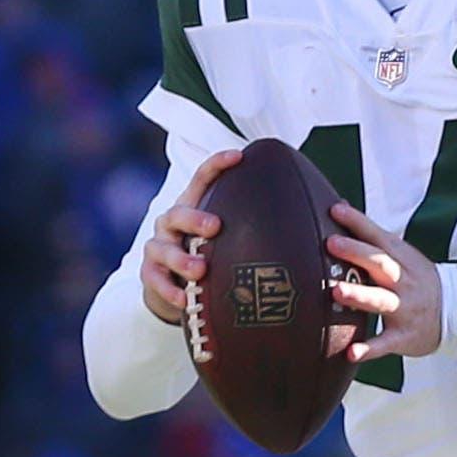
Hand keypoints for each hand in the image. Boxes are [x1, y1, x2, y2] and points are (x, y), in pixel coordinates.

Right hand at [138, 148, 242, 327]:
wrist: (175, 289)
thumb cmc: (209, 257)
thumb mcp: (226, 241)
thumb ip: (251, 231)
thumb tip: (306, 229)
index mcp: (193, 207)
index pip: (202, 179)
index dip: (218, 165)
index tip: (239, 157)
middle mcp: (172, 223)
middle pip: (179, 212)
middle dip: (195, 218)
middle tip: (215, 227)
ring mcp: (159, 247)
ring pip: (163, 248)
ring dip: (182, 260)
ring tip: (200, 271)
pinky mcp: (150, 273)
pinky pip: (156, 279)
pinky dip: (171, 290)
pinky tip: (185, 299)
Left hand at [326, 199, 440, 363]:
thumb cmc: (418, 281)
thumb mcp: (403, 255)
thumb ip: (371, 236)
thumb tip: (339, 206)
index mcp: (402, 259)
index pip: (378, 236)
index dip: (357, 222)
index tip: (335, 210)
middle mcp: (403, 281)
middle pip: (380, 263)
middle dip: (356, 253)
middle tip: (331, 243)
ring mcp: (405, 309)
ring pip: (381, 300)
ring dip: (359, 295)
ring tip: (337, 292)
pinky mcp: (404, 336)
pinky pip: (385, 343)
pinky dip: (369, 349)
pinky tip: (351, 352)